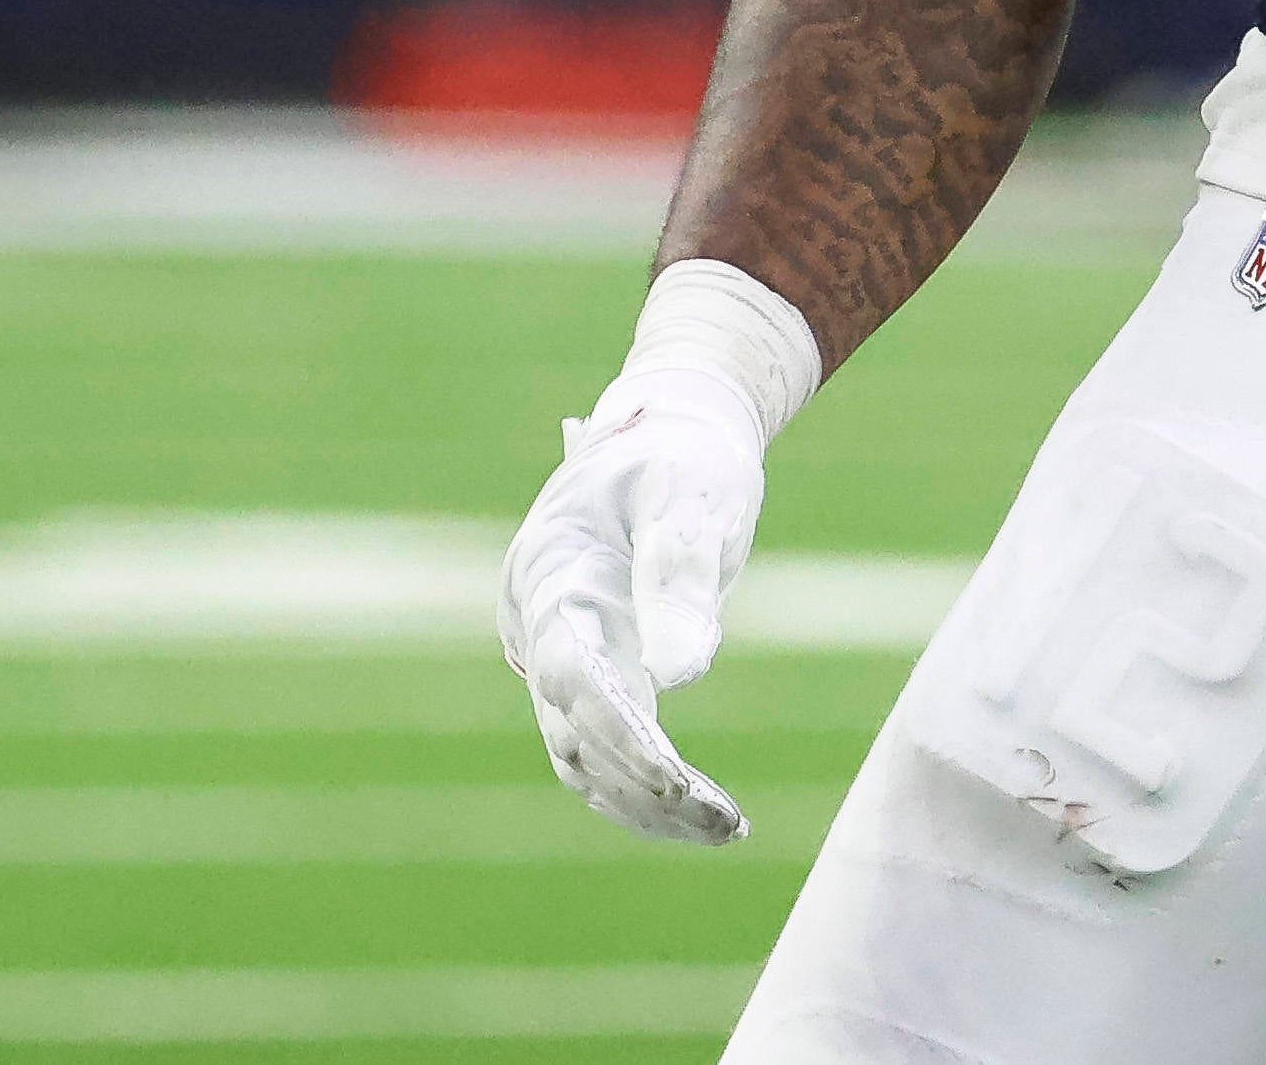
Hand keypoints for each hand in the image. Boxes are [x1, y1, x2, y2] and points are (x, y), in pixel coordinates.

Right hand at [498, 371, 765, 842]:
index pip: (573, 671)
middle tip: (724, 823)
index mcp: (554, 569)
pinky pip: (600, 750)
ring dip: (643, 803)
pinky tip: (704, 816)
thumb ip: (680, 577)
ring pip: (581, 755)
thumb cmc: (686, 458)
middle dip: (642, 784)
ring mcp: (556, 652)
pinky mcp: (587, 674)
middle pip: (572, 727)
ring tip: (726, 830)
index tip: (677, 781)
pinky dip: (643, 789)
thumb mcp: (693, 497)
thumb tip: (680, 679)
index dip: (619, 731)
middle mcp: (539, 620)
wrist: (670, 435)